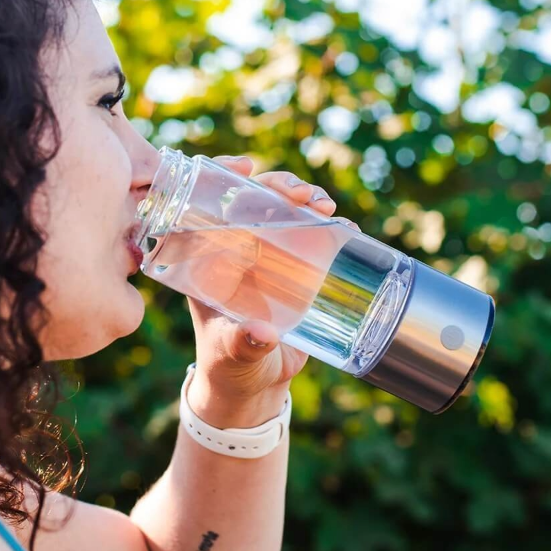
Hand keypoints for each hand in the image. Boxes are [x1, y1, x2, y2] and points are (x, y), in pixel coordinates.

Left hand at [185, 155, 359, 426]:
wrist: (254, 383)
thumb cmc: (229, 365)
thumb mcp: (232, 354)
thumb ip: (243, 344)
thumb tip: (260, 332)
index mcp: (206, 259)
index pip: (207, 204)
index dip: (222, 177)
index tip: (245, 167)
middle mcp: (235, 249)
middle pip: (251, 198)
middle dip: (275, 184)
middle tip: (300, 194)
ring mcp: (267, 255)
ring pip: (282, 209)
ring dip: (303, 196)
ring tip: (324, 205)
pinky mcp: (295, 267)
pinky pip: (310, 233)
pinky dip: (327, 223)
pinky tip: (344, 225)